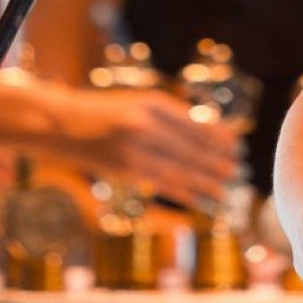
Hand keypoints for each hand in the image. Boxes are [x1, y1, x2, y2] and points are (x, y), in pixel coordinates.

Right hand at [56, 87, 241, 208]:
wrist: (64, 124)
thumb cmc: (106, 111)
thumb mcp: (139, 103)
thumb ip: (169, 117)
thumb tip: (208, 135)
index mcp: (151, 103)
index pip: (193, 122)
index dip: (216, 136)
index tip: (235, 144)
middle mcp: (144, 125)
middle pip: (189, 148)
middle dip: (215, 161)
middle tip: (237, 169)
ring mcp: (134, 150)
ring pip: (178, 169)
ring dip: (205, 181)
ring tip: (226, 188)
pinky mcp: (125, 172)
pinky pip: (161, 184)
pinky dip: (183, 193)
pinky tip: (200, 200)